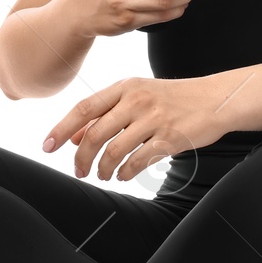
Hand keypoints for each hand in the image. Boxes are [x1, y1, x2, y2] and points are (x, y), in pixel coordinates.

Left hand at [43, 75, 230, 180]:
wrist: (215, 99)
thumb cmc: (172, 99)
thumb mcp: (138, 96)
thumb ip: (107, 113)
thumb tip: (74, 137)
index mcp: (125, 86)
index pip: (84, 109)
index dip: (61, 129)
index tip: (47, 147)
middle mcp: (137, 100)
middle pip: (95, 134)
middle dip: (81, 158)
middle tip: (79, 171)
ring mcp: (154, 119)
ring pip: (113, 151)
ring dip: (103, 169)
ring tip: (104, 175)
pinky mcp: (169, 138)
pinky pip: (137, 161)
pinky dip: (125, 172)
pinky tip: (124, 175)